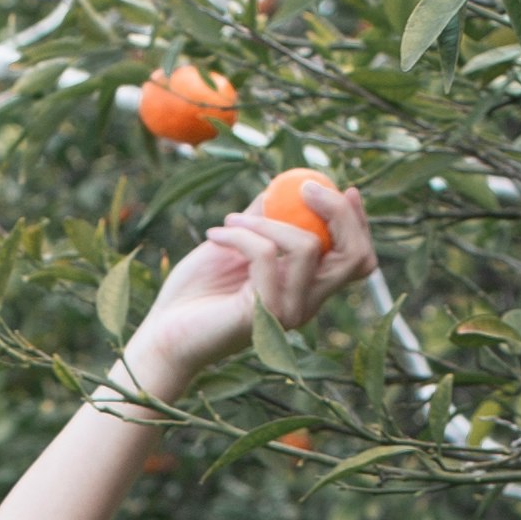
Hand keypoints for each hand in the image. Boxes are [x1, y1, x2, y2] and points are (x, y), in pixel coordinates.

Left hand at [124, 176, 377, 399]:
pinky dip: (242, 234)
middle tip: (304, 187)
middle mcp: (306, 304)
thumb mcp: (236, 243)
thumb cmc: (196, 291)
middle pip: (354, 257)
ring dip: (268, 220)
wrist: (162, 333)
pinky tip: (214, 234)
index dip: (358, 222)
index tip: (345, 188)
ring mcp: (288, 312)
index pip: (356, 259)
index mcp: (307, 288)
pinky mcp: (264, 315)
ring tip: (231, 220)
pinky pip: (267, 255)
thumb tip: (284, 186)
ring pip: (308, 248)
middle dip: (339, 213)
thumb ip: (264, 219)